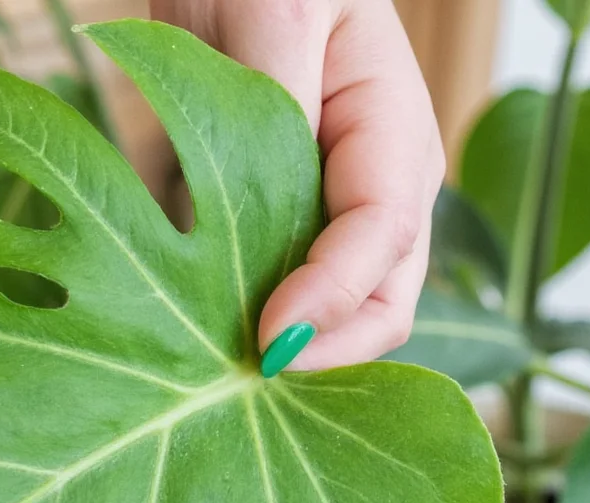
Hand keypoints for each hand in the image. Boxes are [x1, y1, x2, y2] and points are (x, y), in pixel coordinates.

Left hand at [151, 0, 444, 375]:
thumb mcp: (281, 16)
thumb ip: (285, 113)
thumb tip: (283, 226)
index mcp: (393, 137)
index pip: (386, 240)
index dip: (334, 301)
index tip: (268, 340)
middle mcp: (373, 188)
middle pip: (378, 301)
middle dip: (323, 349)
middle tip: (243, 378)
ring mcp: (326, 213)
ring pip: (328, 312)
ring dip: (284, 350)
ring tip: (218, 377)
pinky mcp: (275, 227)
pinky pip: (272, 292)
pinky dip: (244, 325)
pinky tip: (196, 347)